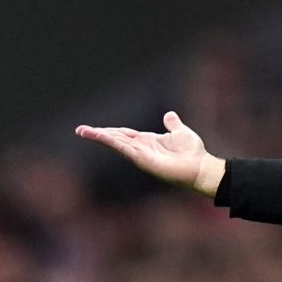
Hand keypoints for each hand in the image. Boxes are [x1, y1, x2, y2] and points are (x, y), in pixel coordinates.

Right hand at [73, 111, 225, 195]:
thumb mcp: (180, 132)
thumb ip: (173, 123)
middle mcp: (141, 148)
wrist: (201, 167)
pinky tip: (100, 136)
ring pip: (115, 142)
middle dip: (98, 135)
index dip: (110, 131)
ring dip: (99, 137)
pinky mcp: (142, 159)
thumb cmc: (193, 153)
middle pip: (115, 139)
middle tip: (80, 131)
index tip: (95, 130)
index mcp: (147, 141)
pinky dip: (111, 141)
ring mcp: (140, 154)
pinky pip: (124, 147)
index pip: (124, 134)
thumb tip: (168, 114)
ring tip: (82, 132)